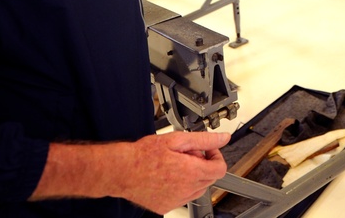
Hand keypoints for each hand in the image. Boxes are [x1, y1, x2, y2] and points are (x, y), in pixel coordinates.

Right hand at [32, 131, 229, 213]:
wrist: (121, 170)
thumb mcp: (177, 139)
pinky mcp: (165, 207)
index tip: (206, 150)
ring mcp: (176, 201)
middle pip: (209, 178)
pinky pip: (181, 198)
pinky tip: (167, 176)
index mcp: (192, 172)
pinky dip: (179, 187)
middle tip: (186, 153)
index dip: (215, 155)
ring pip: (197, 189)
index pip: (220, 168)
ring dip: (192, 176)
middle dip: (202, 163)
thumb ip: (204, 139)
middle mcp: (186, 190)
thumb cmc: (144, 155)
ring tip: (175, 164)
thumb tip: (223, 138)